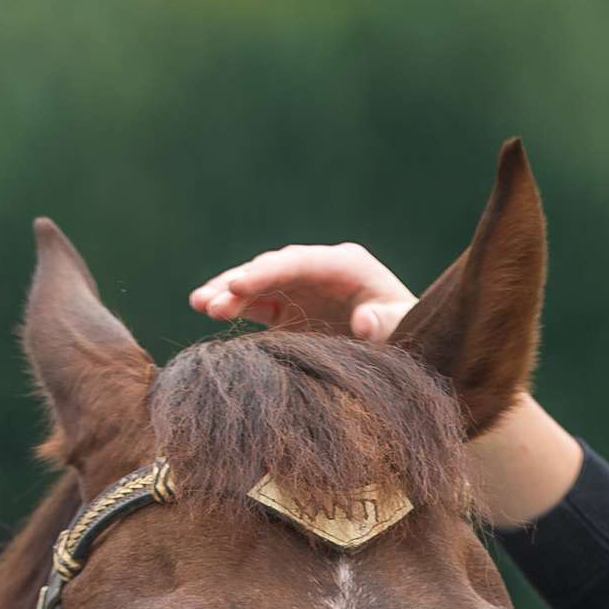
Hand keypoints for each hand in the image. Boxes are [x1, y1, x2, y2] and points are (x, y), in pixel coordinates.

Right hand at [188, 243, 417, 341]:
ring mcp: (301, 288)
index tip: (239, 284)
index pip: (300, 262)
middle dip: (242, 283)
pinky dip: (233, 306)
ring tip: (200, 305)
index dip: (268, 272)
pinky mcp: (289, 308)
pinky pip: (256, 303)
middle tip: (212, 303)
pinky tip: (208, 310)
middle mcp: (319, 269)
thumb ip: (387, 322)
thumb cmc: (408, 331)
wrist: (403, 346)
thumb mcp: (404, 326)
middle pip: (273, 268)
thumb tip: (365, 321)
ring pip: (258, 283)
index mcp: (347, 264)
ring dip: (229, 292)